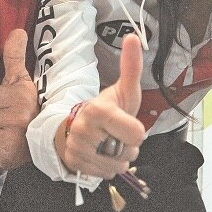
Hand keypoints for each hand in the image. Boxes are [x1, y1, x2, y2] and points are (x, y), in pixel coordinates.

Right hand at [57, 34, 144, 178]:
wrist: (75, 127)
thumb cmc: (106, 110)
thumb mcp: (122, 90)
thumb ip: (131, 67)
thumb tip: (133, 36)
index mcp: (99, 110)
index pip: (137, 135)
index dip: (136, 132)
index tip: (125, 123)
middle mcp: (84, 130)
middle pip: (129, 153)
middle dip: (126, 147)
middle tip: (114, 134)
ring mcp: (77, 148)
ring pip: (117, 167)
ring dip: (117, 159)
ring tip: (106, 145)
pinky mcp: (74, 164)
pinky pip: (105, 175)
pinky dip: (105, 168)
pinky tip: (98, 155)